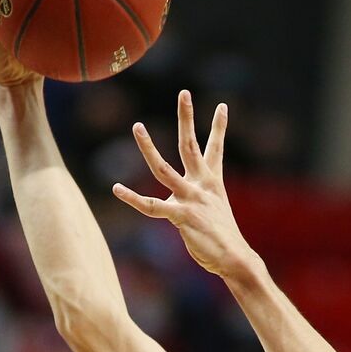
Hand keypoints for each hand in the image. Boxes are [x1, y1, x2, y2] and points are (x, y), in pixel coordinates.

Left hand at [113, 91, 257, 278]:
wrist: (234, 258)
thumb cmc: (221, 238)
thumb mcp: (213, 213)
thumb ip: (200, 202)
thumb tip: (190, 205)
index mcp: (212, 183)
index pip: (215, 148)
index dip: (219, 127)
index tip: (222, 106)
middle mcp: (201, 185)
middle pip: (191, 144)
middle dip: (187, 117)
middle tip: (184, 92)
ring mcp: (191, 199)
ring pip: (163, 168)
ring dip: (148, 147)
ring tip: (137, 126)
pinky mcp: (181, 216)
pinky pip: (152, 206)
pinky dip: (133, 198)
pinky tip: (116, 188)